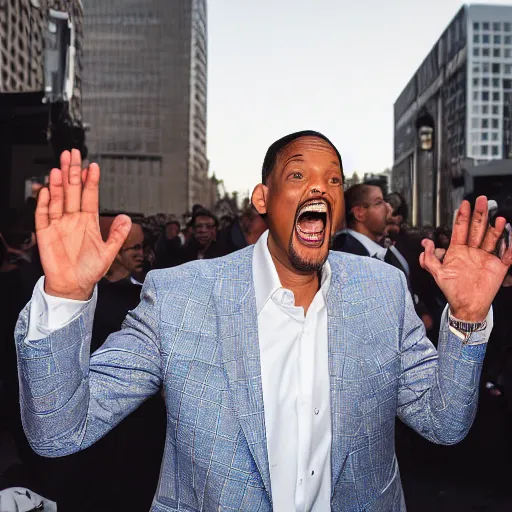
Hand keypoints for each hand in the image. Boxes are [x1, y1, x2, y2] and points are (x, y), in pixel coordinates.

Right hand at [36, 149, 131, 299]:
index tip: (93, 166)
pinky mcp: (45, 233)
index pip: (90, 196)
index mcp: (88, 221)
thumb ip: (117, 235)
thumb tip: (126, 218)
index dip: (91, 181)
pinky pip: (43, 215)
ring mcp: (58, 224)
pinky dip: (44, 203)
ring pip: (57, 199)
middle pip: (72, 191)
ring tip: (59, 168)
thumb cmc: (89, 270)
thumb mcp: (109, 252)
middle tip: (73, 155)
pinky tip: (46, 191)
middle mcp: (73, 219)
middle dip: (72, 173)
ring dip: (58, 184)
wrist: (73, 286)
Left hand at [419, 196, 511, 321]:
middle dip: (479, 214)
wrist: (467, 306)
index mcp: (458, 251)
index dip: (462, 216)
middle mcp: (472, 251)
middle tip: (482, 200)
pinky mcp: (498, 266)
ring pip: (491, 237)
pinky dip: (508, 244)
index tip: (464, 204)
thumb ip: (429, 259)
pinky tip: (508, 233)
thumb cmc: (452, 291)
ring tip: (497, 216)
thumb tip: (425, 244)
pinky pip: (505, 253)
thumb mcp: (437, 274)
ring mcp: (485, 257)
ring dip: (494, 227)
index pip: (460, 229)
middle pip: (477, 229)